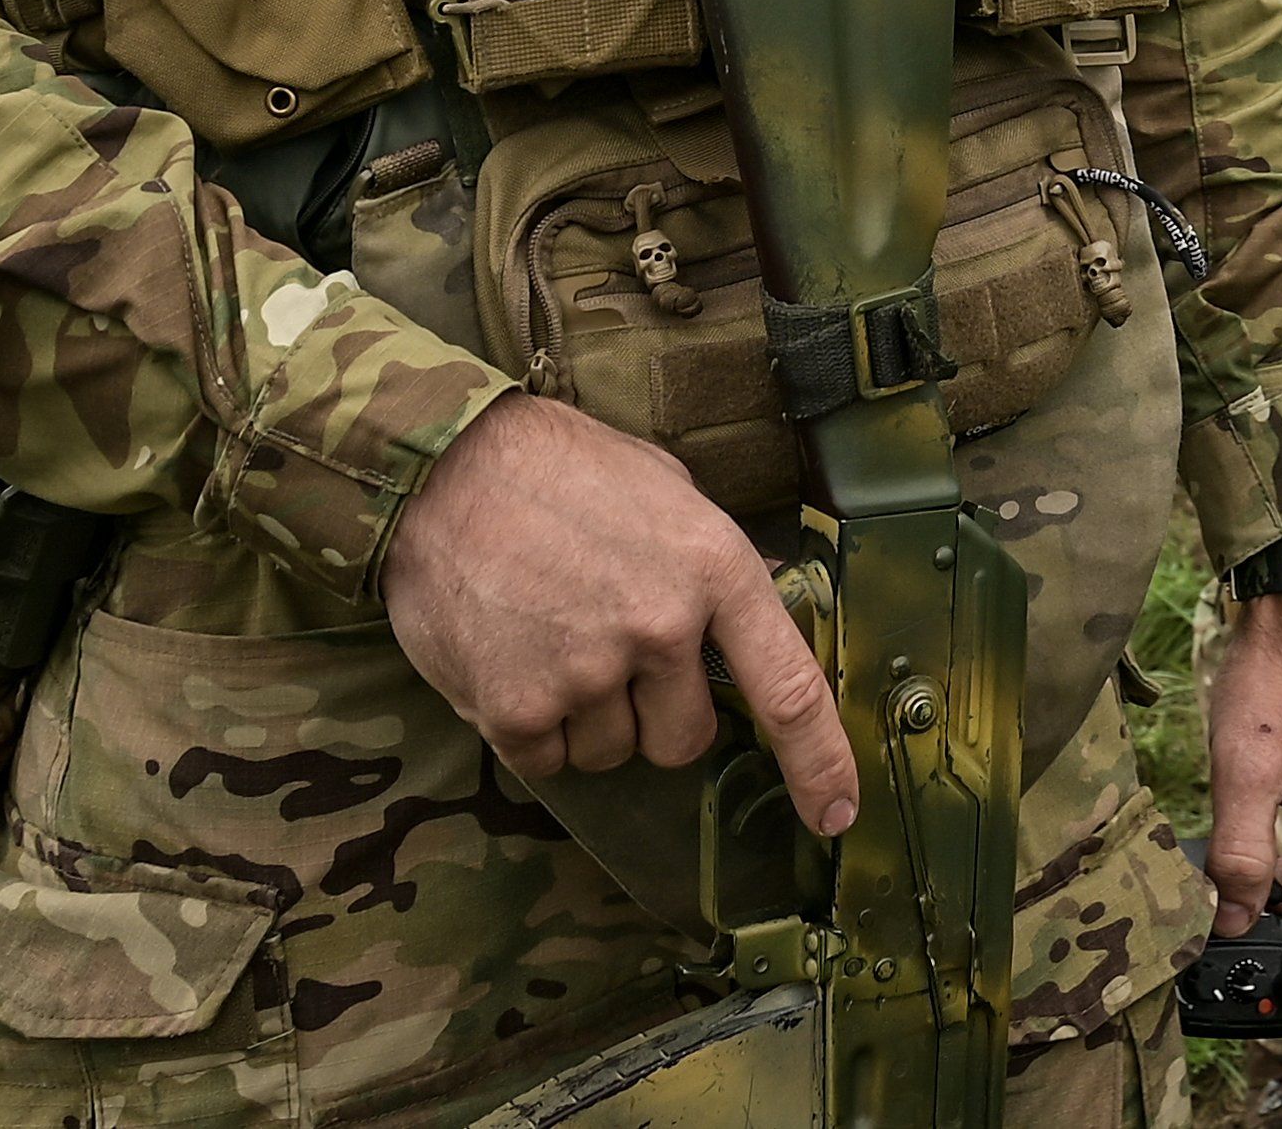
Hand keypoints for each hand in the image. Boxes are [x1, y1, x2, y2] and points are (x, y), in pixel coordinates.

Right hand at [379, 393, 857, 834]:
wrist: (445, 469)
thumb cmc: (563, 472)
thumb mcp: (668, 493)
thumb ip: (710, 568)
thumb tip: (749, 621)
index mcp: (715, 570)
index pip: (789, 690)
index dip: (819, 763)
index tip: (836, 812)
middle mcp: (661, 628)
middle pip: (685, 741)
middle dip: (655, 715)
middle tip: (612, 652)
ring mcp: (587, 673)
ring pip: (611, 754)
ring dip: (587, 719)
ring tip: (550, 638)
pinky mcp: (516, 708)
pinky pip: (546, 762)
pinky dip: (531, 729)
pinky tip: (513, 660)